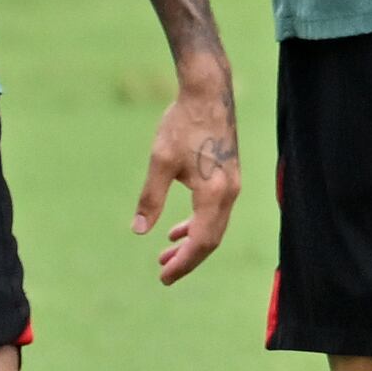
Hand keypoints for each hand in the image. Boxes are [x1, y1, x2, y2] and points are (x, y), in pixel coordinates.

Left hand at [132, 67, 240, 282]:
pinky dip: (197, 224)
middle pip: (211, 239)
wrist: (208, 93)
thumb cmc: (183, 124)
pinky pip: (215, 212)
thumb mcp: (160, 162)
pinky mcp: (228, 176)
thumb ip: (151, 198)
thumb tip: (139, 230)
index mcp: (214, 193)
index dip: (183, 263)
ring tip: (165, 254)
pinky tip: (177, 228)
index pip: (201, 241)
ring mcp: (232, 185)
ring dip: (191, 242)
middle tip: (163, 272)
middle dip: (187, 258)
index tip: (163, 277)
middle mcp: (229, 193)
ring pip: (214, 226)